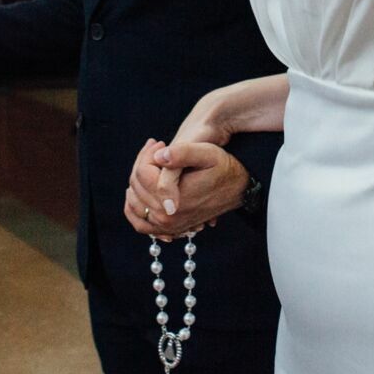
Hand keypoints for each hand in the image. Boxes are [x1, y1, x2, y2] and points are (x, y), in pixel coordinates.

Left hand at [126, 139, 245, 237]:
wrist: (239, 187)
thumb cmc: (223, 167)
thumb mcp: (208, 153)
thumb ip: (183, 153)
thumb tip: (159, 157)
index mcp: (174, 201)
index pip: (141, 173)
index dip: (147, 154)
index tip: (161, 143)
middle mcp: (167, 218)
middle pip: (136, 187)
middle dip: (142, 163)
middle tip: (157, 148)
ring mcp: (167, 227)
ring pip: (134, 203)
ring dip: (136, 182)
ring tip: (150, 165)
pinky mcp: (169, 230)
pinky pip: (141, 224)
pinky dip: (134, 208)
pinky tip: (138, 191)